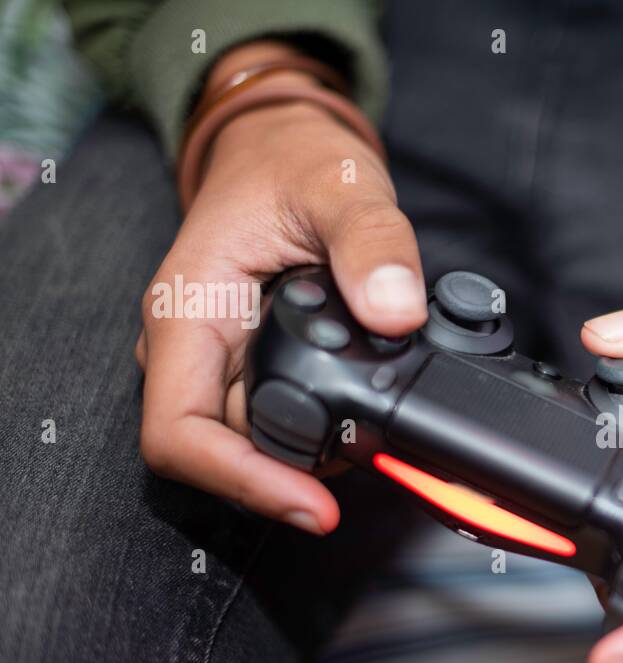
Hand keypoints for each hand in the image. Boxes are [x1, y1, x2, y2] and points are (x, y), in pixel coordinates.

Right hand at [137, 45, 425, 533]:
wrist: (283, 148)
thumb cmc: (293, 161)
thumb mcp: (341, 186)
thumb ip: (372, 244)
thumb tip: (394, 311)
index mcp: (187, 310)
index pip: (179, 433)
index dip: (242, 483)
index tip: (312, 507)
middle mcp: (194, 347)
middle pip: (225, 451)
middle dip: (296, 471)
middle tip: (373, 459)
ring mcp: (223, 362)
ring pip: (256, 442)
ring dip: (315, 452)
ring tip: (376, 428)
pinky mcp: (255, 367)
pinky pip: (281, 419)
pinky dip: (325, 428)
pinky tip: (365, 413)